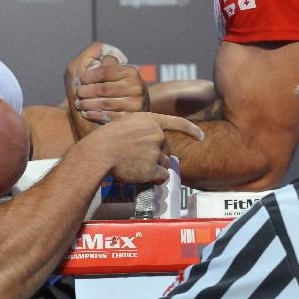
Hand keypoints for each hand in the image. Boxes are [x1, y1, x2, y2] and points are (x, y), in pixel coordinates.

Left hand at [64, 42, 149, 138]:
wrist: (128, 116)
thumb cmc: (113, 90)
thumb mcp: (111, 74)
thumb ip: (104, 61)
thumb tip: (100, 49)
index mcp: (131, 72)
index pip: (106, 71)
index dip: (90, 75)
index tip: (81, 79)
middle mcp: (137, 87)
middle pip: (104, 89)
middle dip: (87, 91)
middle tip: (78, 93)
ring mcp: (136, 104)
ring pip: (106, 103)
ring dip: (89, 104)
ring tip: (80, 104)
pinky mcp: (132, 118)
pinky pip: (110, 117)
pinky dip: (96, 114)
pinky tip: (87, 113)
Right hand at [82, 112, 202, 183]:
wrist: (98, 153)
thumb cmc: (105, 140)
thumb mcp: (126, 125)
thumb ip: (143, 131)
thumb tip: (156, 147)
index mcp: (150, 120)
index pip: (177, 123)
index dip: (191, 130)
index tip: (201, 137)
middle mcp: (156, 134)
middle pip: (167, 149)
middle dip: (158, 155)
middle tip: (138, 159)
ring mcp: (155, 151)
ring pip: (165, 164)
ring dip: (154, 168)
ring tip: (135, 166)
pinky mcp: (152, 168)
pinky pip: (162, 176)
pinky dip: (155, 179)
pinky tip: (142, 176)